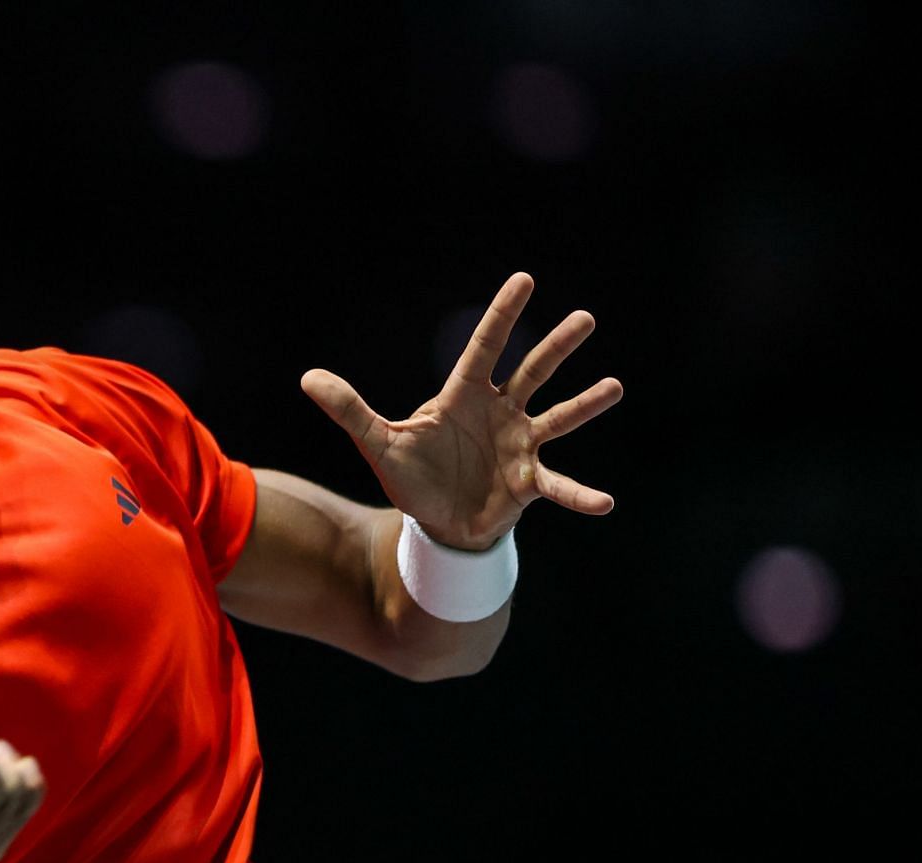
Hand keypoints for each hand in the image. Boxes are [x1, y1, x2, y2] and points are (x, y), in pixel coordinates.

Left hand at [301, 272, 620, 550]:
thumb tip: (308, 378)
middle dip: (556, 348)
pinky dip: (580, 494)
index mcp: (464, 397)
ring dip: (584, 405)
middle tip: (585, 319)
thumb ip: (350, 410)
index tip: (524, 279)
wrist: (436, 524)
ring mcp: (519, 446)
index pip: (484, 349)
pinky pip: (559, 486)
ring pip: (557, 418)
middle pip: (531, 373)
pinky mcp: (528, 483)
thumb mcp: (378, 444)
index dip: (501, 316)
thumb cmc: (413, 478)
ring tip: (613, 387)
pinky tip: (606, 502)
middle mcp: (499, 413)